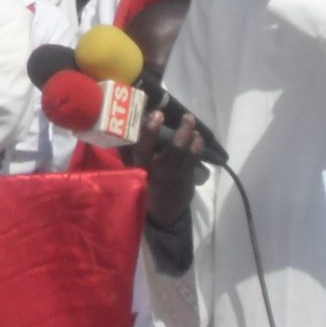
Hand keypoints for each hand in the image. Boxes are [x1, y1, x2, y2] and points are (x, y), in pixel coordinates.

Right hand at [133, 108, 209, 227]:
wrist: (163, 212)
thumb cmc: (145, 182)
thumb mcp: (132, 168)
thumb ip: (128, 149)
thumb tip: (131, 120)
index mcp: (139, 166)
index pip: (140, 147)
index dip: (148, 131)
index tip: (157, 114)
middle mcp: (155, 170)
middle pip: (169, 150)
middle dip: (175, 131)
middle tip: (180, 115)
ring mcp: (172, 174)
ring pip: (183, 151)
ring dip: (189, 133)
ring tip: (190, 120)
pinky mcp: (186, 178)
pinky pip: (194, 158)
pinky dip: (197, 144)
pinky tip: (197, 136)